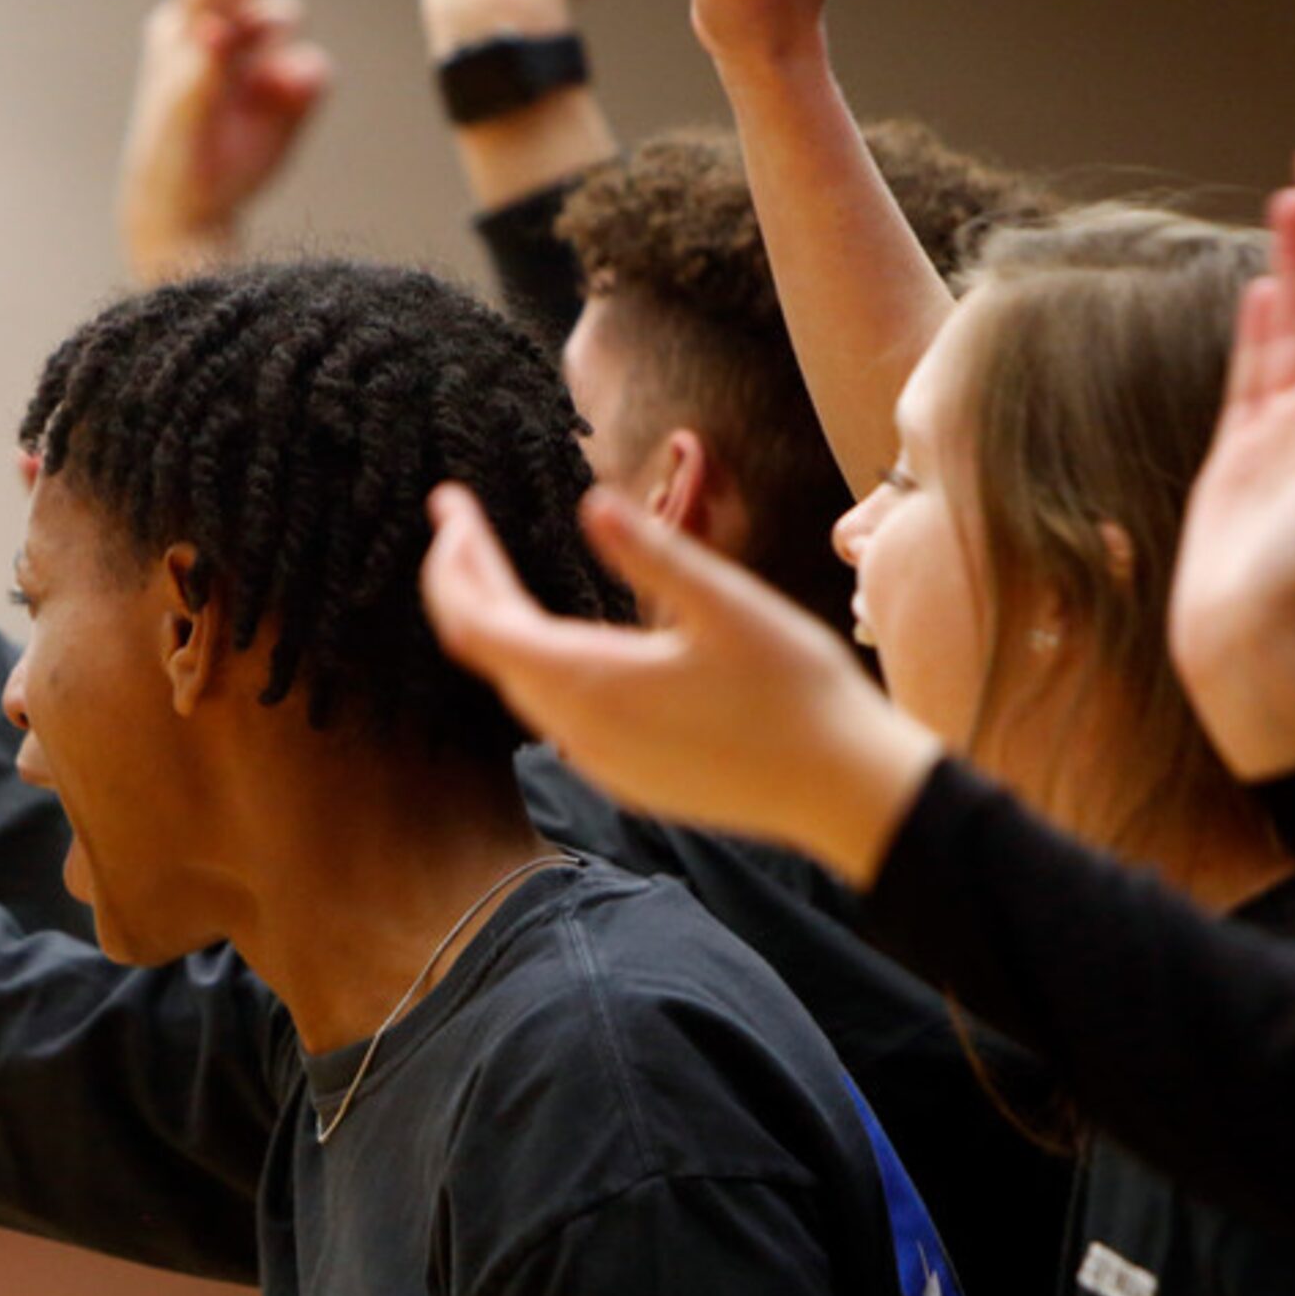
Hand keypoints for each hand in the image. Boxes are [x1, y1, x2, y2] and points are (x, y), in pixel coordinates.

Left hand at [117, 0, 333, 280]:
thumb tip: (217, 26)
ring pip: (290, 21)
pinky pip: (316, 67)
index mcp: (186, 22)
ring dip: (277, 51)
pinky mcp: (293, 81)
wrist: (196, 205)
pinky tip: (274, 113)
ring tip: (252, 98)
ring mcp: (260, 51)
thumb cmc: (172, 155)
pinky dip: (301, 88)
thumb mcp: (181, 115)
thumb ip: (201, 69)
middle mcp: (225, 24)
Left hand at [423, 482, 939, 882]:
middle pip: (486, 649)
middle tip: (459, 520)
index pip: (478, 618)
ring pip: (517, 683)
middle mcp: (577, 729)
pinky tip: (559, 638)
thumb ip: (653, 554)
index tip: (450, 505)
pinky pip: (554, 714)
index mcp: (590, 682)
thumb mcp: (729, 606)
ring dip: (497, 622)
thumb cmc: (797, 694)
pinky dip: (534, 662)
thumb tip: (591, 502)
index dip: (454, 558)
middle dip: (464, 579)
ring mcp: (597, 760)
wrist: (845, 793)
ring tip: (493, 565)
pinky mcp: (624, 777)